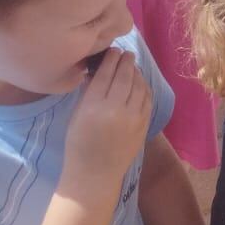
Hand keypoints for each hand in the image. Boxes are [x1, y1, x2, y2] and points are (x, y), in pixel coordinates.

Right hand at [64, 50, 152, 186]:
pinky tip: (140, 83)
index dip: (111, 59)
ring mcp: (133, 117)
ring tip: (133, 66)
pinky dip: (144, 87)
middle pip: (124, 77)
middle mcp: (115, 108)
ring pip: (139, 86)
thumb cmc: (79, 145)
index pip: (105, 74)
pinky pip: (147, 99)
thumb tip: (98, 71)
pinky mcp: (144, 124)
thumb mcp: (77, 116)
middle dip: (126, 62)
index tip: (114, 50)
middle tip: (126, 53)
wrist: (95, 174)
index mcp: (93, 106)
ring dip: (136, 73)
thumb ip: (88, 94)